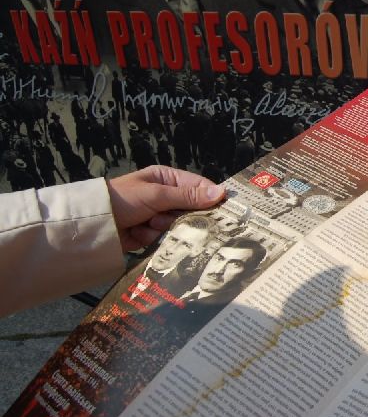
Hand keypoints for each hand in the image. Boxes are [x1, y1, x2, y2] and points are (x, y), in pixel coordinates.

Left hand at [106, 166, 225, 251]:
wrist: (94, 224)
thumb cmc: (124, 199)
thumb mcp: (157, 194)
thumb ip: (188, 196)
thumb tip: (221, 193)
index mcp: (167, 178)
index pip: (198, 185)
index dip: (210, 197)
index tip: (224, 209)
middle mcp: (165, 196)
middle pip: (190, 209)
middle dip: (179, 216)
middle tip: (166, 217)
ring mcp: (158, 216)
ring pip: (178, 225)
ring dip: (163, 227)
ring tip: (146, 223)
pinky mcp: (152, 234)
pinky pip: (165, 237)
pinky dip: (152, 237)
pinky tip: (139, 233)